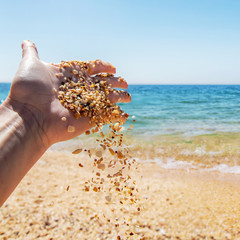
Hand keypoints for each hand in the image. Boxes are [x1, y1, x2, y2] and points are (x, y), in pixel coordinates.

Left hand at [8, 41, 130, 146]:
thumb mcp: (30, 65)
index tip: (112, 68)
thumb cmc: (30, 90)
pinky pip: (106, 117)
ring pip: (107, 99)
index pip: (91, 69)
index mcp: (70, 75)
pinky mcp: (89, 119)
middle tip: (124, 83)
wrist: (30, 115)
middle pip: (102, 84)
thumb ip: (31, 53)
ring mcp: (84, 105)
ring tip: (128, 97)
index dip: (103, 67)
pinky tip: (125, 116)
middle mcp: (79, 90)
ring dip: (119, 98)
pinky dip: (116, 117)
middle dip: (115, 83)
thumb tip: (26, 41)